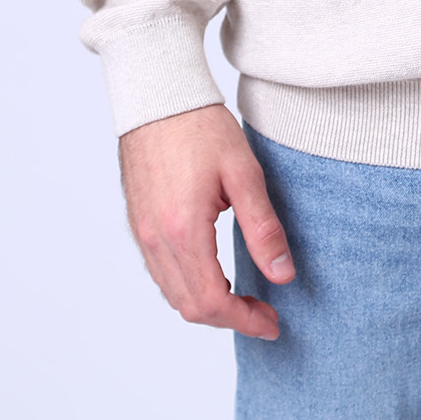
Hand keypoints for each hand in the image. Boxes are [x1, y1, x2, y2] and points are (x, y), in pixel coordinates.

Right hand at [118, 103, 293, 339]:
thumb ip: (262, 228)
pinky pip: (160, 274)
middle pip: (190, 307)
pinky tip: (212, 274)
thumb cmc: (201, 127)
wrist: (158, 96)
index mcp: (184, 231)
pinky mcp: (138, 224)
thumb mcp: (243, 173)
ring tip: (242, 297)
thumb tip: (283, 276)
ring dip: (208, 305)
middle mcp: (156, 241)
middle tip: (264, 313)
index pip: (213, 302)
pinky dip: (187, 287)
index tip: (272, 323)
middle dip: (230, 319)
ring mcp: (142, 234)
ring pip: (173, 295)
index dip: (245, 321)